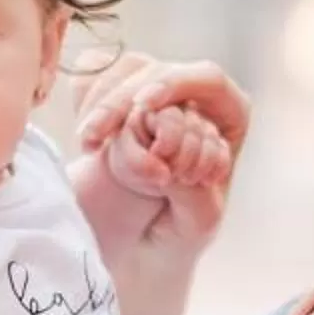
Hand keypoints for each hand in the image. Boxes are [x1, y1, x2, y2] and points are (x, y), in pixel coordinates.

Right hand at [71, 54, 250, 260]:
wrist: (146, 244)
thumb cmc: (182, 232)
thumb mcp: (198, 223)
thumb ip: (193, 191)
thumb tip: (164, 156)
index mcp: (228, 116)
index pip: (207, 79)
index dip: (173, 83)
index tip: (142, 103)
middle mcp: (192, 97)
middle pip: (157, 70)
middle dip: (120, 98)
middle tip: (93, 134)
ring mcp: (155, 94)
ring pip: (125, 70)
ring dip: (99, 101)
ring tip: (86, 143)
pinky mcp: (122, 97)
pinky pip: (100, 76)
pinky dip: (86, 100)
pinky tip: (85, 137)